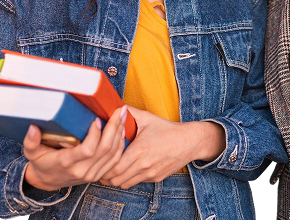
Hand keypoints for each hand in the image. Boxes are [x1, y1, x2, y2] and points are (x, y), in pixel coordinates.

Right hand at [22, 106, 126, 190]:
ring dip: (120, 133)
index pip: (87, 150)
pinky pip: (115, 160)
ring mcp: (92, 174)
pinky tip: (122, 130)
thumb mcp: (32, 153)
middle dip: (114, 127)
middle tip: (120, 110)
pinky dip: (121, 145)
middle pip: (105, 149)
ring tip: (123, 116)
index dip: (95, 134)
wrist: (47, 182)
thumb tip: (32, 127)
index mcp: (66, 163)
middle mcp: (82, 170)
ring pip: (113, 154)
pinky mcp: (98, 175)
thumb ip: (31, 141)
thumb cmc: (41, 163)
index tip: (98, 119)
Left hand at [100, 108, 224, 187]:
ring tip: (113, 169)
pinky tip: (128, 169)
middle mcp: (144, 165)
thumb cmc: (167, 129)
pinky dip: (129, 178)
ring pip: (125, 184)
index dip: (103, 166)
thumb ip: (129, 112)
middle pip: (116, 179)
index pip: (113, 167)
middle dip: (106, 175)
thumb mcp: (147, 118)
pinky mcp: (156, 179)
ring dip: (117, 178)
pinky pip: (137, 183)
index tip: (99, 160)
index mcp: (139, 150)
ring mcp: (150, 174)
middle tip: (101, 167)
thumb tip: (113, 105)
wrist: (189, 141)